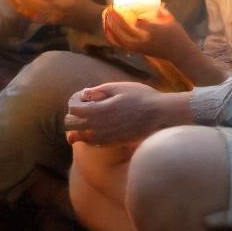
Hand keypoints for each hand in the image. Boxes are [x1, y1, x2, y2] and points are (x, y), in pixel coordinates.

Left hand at [4, 0, 99, 31]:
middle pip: (25, 4)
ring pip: (25, 10)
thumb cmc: (81, 3)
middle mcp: (47, 12)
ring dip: (16, 1)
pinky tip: (17, 2)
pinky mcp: (46, 21)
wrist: (88, 20)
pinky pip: (29, 15)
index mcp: (54, 3)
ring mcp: (45, 18)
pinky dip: (21, 8)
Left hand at [63, 81, 189, 145]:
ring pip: (79, 137)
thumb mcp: (119, 87)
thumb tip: (84, 93)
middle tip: (83, 107)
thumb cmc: (141, 97)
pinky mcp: (112, 144)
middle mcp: (98, 127)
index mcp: (99, 110)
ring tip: (89, 117)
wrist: (160, 116)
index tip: (82, 97)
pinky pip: (92, 142)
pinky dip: (89, 135)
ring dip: (79, 127)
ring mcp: (105, 138)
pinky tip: (99, 126)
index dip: (74, 101)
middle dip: (73, 115)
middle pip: (71, 125)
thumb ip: (99, 91)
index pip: (73, 109)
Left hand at [103, 5, 194, 62]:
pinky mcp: (140, 51)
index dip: (130, 14)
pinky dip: (116, 40)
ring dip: (114, 30)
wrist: (179, 53)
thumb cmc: (177, 35)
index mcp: (154, 29)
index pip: (138, 21)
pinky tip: (110, 34)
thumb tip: (158, 4)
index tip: (123, 7)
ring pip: (123, 39)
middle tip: (110, 10)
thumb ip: (162, 11)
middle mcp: (146, 38)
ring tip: (107, 20)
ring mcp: (142, 46)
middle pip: (127, 29)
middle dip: (117, 20)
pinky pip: (125, 46)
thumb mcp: (171, 20)